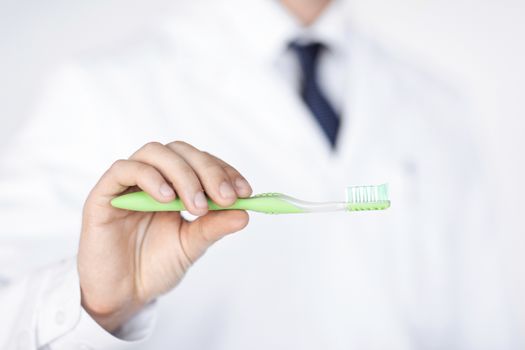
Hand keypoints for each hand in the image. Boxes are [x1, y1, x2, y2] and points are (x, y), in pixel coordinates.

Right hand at [78, 141, 251, 331]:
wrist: (123, 294)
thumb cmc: (155, 266)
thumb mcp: (192, 245)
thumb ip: (214, 226)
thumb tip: (245, 213)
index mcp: (174, 185)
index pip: (201, 162)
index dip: (224, 171)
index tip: (245, 191)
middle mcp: (152, 177)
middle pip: (181, 151)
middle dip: (208, 171)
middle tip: (225, 198)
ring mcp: (127, 183)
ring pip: (155, 152)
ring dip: (182, 174)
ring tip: (196, 205)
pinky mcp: (104, 194)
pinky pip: (123, 170)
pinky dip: (150, 178)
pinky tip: (166, 199)